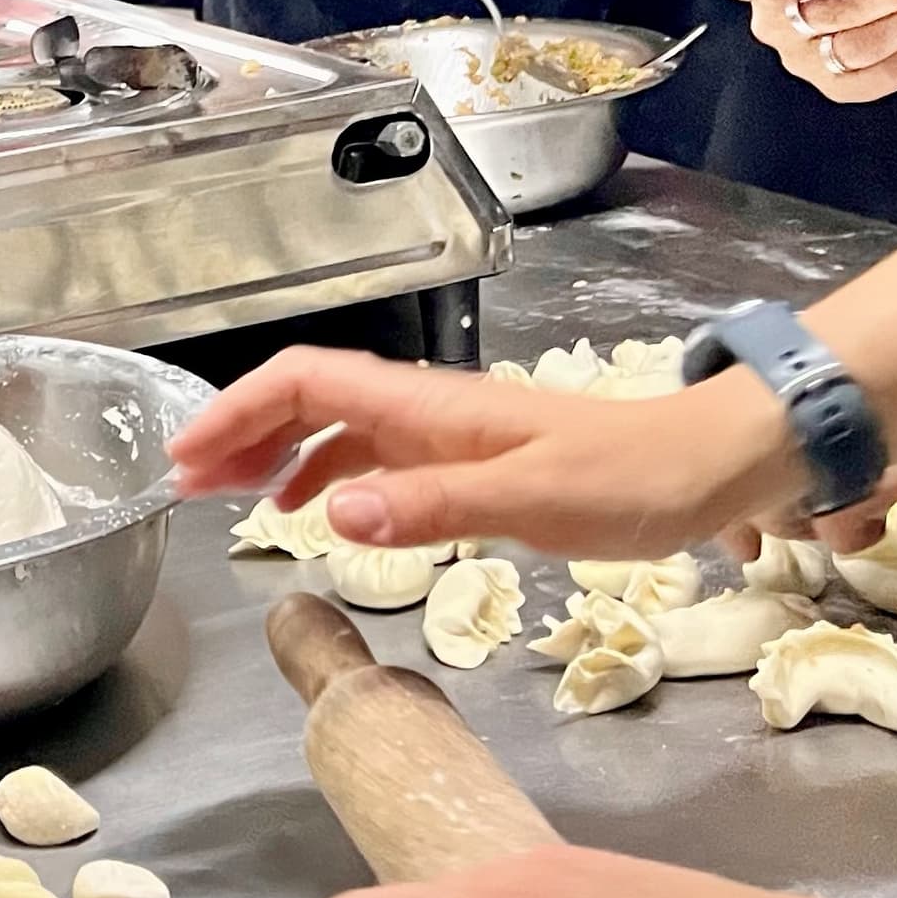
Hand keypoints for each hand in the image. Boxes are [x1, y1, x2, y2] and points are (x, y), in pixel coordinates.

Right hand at [169, 346, 797, 554]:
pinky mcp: (472, 463)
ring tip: (229, 499)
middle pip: (309, 399)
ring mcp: (448, 435)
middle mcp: (428, 411)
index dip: (241, 410)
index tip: (189, 456)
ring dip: (277, 455)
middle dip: (242, 431)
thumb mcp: (534, 499)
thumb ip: (434, 504)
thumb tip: (334, 513)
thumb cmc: (630, 479)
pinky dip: (330, 480)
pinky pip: (376, 461)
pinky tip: (321, 515)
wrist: (710, 467)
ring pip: (337, 429)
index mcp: (431, 407)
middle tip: (185, 483)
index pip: (308, 382)